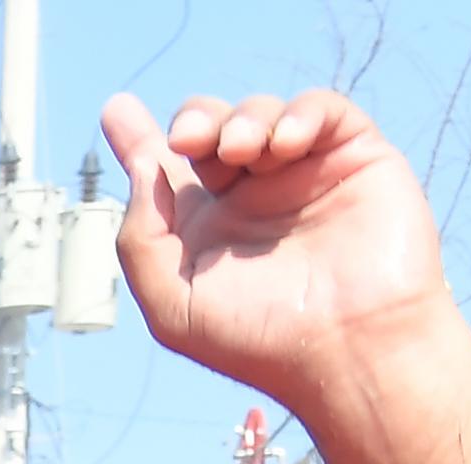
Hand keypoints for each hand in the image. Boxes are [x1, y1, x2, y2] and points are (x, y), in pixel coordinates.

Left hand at [100, 91, 459, 411]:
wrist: (348, 347)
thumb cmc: (259, 340)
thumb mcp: (172, 303)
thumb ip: (141, 237)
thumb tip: (141, 170)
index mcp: (205, 231)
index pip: (167, 175)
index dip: (140, 140)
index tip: (118, 110)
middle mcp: (251, 199)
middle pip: (210, 130)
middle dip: (194, 120)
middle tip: (186, 137)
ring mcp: (301, 175)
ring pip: (260, 114)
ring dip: (241, 120)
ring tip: (238, 150)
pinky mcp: (353, 158)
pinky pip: (322, 110)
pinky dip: (298, 114)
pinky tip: (284, 144)